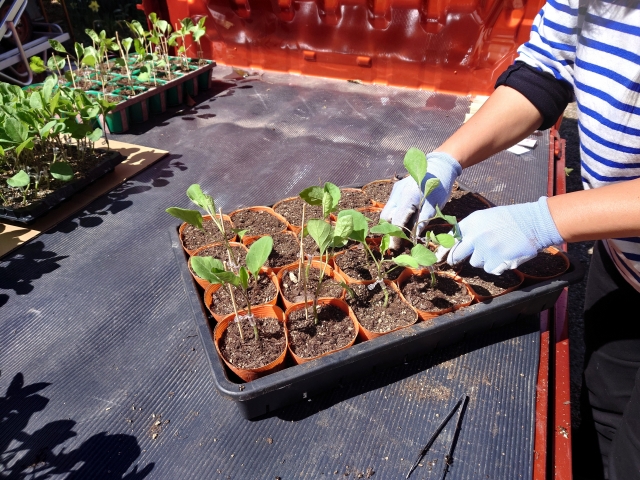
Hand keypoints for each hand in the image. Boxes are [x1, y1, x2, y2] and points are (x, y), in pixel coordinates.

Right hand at [381, 152, 461, 246]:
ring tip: (400, 233)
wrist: (439, 166)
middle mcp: (397, 194)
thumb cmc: (439, 187)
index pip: (397, 222)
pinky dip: (394, 215)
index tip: (396, 248)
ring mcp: (395, 191)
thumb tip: (414, 238)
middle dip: (390, 231)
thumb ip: (422, 221)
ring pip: (386, 212)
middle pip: (386, 218)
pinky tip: (403, 220)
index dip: (396, 236)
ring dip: (391, 223)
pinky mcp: (395, 189)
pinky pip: (391, 205)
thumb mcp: (434, 206)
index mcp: (407, 198)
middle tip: (398, 242)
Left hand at [438, 197, 563, 274]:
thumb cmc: (511, 219)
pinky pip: (489, 269)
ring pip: (475, 262)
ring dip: (483, 259)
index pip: (452, 237)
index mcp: (472, 222)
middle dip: (456, 258)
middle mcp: (476, 236)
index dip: (446, 247)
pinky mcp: (496, 261)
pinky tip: (504, 256)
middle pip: (457, 254)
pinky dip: (495, 266)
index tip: (441, 254)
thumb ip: (472, 229)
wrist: (535, 223)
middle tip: (455, 261)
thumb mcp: (487, 217)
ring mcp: (485, 250)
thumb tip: (456, 242)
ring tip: (497, 250)